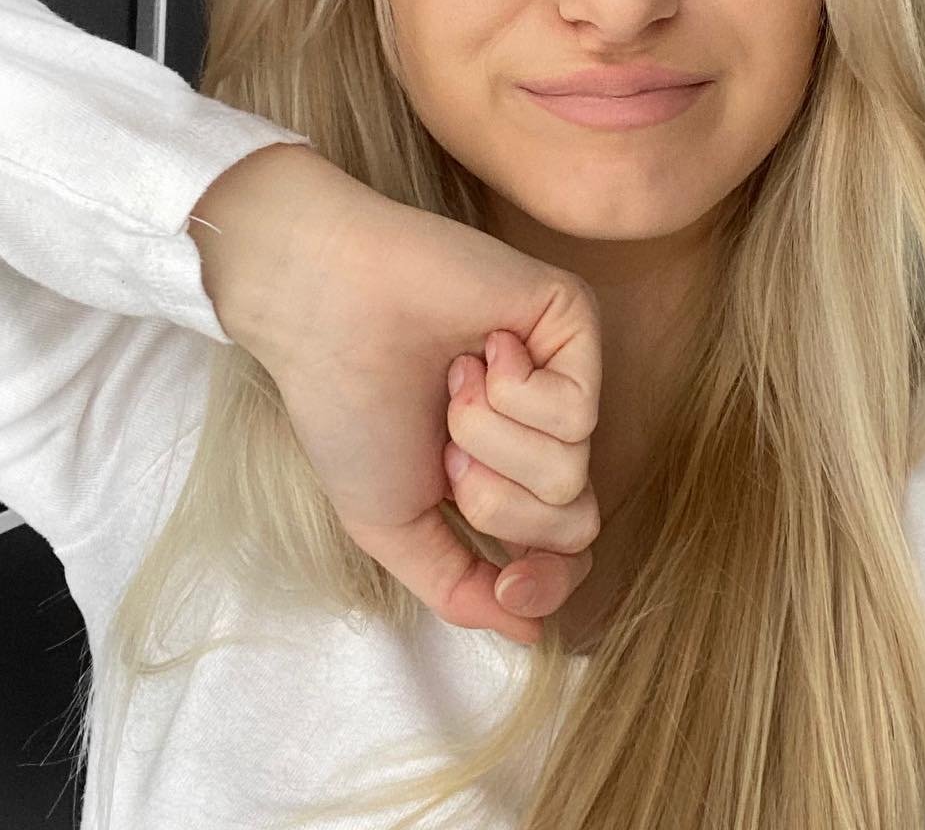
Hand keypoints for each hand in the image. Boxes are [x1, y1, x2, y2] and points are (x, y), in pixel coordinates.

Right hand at [187, 143, 601, 642]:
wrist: (326, 313)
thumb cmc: (349, 406)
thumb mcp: (394, 521)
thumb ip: (458, 583)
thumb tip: (531, 633)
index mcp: (507, 470)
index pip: (570, 551)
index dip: (546, 581)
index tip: (508, 581)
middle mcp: (546, 425)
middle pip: (575, 521)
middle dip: (494, 498)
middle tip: (445, 441)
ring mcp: (566, 371)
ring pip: (572, 470)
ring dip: (487, 439)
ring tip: (453, 383)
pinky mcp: (577, 322)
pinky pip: (576, 413)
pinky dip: (509, 395)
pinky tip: (478, 350)